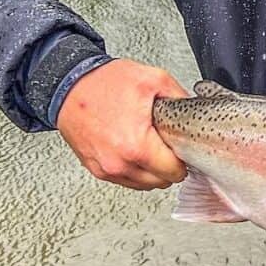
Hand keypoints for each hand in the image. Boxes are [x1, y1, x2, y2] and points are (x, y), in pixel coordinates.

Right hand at [57, 58, 188, 189]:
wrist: (68, 85)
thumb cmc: (104, 82)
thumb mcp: (154, 80)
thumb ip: (180, 98)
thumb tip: (196, 112)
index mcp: (136, 145)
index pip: (174, 172)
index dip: (184, 159)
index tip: (183, 148)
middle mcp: (118, 163)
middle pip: (160, 182)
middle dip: (170, 165)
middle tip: (169, 145)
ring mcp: (105, 168)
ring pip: (144, 185)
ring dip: (153, 171)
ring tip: (152, 146)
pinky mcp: (96, 169)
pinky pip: (126, 180)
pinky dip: (136, 170)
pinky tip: (137, 150)